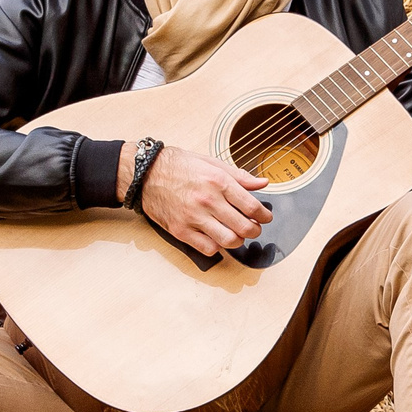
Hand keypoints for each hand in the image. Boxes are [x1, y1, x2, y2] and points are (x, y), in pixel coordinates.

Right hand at [130, 142, 271, 255]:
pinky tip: (216, 238)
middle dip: (255, 230)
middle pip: (245, 227)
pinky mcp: (181, 230)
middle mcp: (208, 201)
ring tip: (236, 234)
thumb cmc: (178, 166)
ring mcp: (194, 218)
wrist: (146, 173)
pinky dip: (217, 247)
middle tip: (254, 228)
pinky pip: (208, 249)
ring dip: (238, 241)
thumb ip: (239, 176)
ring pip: (229, 241)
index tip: (265, 217)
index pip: (252, 206)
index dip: (264, 215)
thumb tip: (262, 183)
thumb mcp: (211, 163)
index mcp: (218, 182)